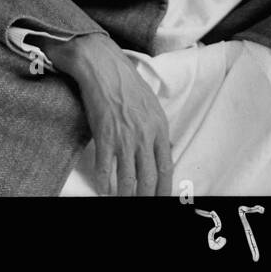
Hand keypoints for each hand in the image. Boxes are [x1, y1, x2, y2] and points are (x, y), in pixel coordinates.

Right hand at [48, 35, 172, 196]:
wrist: (103, 64)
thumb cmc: (126, 82)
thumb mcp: (151, 104)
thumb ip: (157, 129)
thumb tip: (165, 148)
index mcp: (159, 127)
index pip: (167, 167)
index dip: (164, 190)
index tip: (161, 201)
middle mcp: (145, 134)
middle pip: (149, 179)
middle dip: (145, 198)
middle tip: (141, 207)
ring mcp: (124, 136)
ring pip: (127, 179)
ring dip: (125, 196)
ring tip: (122, 203)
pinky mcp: (104, 134)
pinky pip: (105, 168)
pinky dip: (104, 184)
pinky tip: (103, 191)